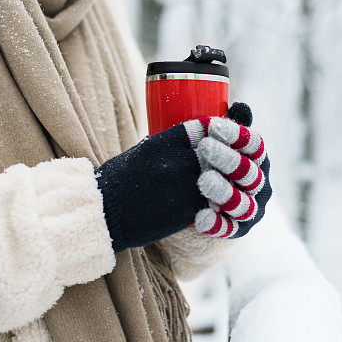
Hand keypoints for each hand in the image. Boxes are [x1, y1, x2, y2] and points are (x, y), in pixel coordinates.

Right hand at [95, 103, 270, 250]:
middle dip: (231, 154)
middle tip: (237, 156)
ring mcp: (184, 186)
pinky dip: (223, 204)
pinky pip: (217, 205)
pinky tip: (225, 204)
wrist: (104, 213)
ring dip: (230, 180)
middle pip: (219, 152)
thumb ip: (170, 145)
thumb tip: (197, 139)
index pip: (205, 127)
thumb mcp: (143, 151)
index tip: (224, 132)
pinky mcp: (188, 211)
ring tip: (233, 182)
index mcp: (165, 142)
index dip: (221, 128)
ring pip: (222, 178)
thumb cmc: (119, 180)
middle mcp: (177, 161)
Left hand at [193, 103, 271, 238]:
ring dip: (224, 192)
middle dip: (228, 160)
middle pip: (250, 173)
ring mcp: (252, 208)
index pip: (255, 146)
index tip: (214, 126)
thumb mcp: (218, 142)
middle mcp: (261, 184)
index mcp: (258, 159)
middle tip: (204, 147)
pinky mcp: (239, 229)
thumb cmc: (211, 162)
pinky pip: (230, 229)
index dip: (238, 135)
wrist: (201, 198)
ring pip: (243, 203)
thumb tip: (240, 105)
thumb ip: (229, 125)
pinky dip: (216, 224)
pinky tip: (199, 217)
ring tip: (203, 181)